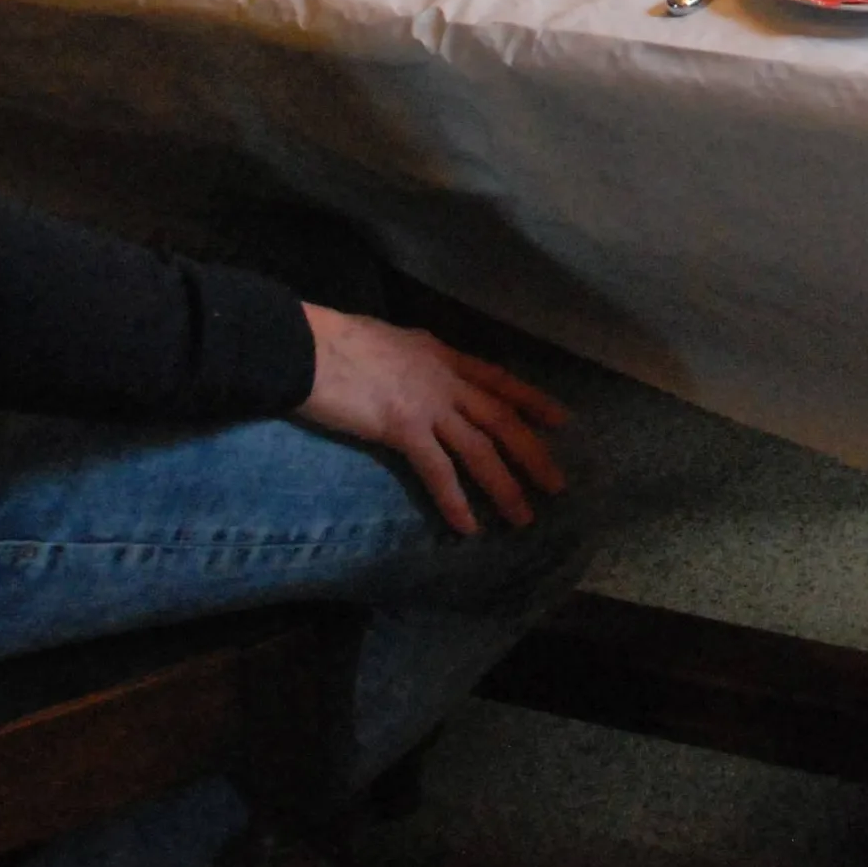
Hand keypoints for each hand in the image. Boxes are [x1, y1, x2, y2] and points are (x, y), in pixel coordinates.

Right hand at [294, 305, 569, 534]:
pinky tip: (467, 526)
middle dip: (533, 452)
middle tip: (558, 484)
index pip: (498, 379)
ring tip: (524, 516)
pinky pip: (437, 471)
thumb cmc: (337, 341)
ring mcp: (427, 403)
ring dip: (504, 486)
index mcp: (441, 354)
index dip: (531, 400)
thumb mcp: (392, 341)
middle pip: (502, 418)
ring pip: (480, 448)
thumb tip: (420, 368)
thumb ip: (415, 358)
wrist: (307, 346)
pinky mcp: (403, 428)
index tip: (560, 420)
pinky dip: (455, 500)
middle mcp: (444, 378)